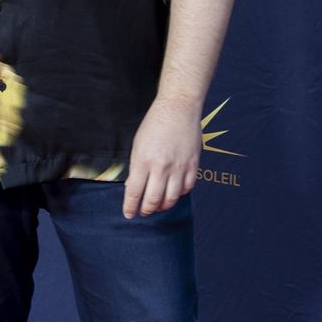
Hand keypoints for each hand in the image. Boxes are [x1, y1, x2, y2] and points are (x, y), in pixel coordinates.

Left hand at [122, 96, 201, 218]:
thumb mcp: (137, 145)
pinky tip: (173, 193)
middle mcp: (161, 167)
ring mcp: (179, 167)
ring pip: (171, 198)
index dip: (130, 207)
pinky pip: (187, 188)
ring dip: (163, 206)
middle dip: (146, 210)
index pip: (134, 192)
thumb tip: (133, 187)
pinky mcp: (193, 165)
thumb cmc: (154, 124)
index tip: (128, 214)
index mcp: (143, 161)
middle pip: (153, 200)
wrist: (178, 107)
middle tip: (143, 212)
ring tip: (158, 206)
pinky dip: (179, 195)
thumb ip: (136, 167)